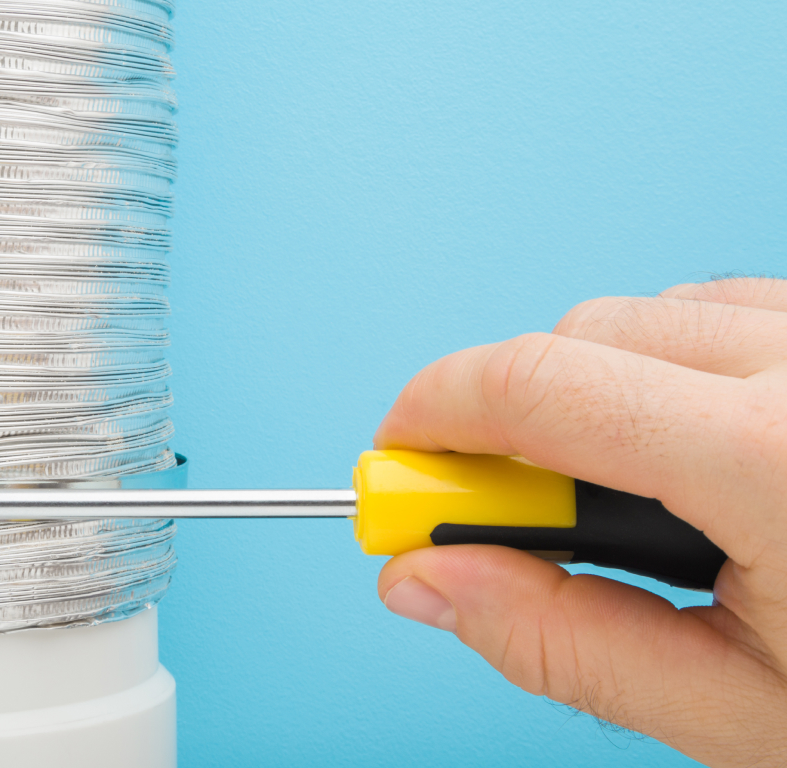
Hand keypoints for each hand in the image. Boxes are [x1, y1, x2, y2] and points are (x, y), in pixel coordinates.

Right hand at [374, 277, 786, 765]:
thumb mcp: (746, 720)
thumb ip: (564, 644)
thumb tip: (428, 583)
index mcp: (783, 460)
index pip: (536, 384)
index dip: (431, 417)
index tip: (393, 468)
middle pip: (585, 334)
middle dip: (512, 421)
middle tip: (507, 526)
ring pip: (656, 311)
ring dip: (599, 392)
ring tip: (650, 513)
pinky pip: (736, 311)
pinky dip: (679, 371)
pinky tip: (713, 466)